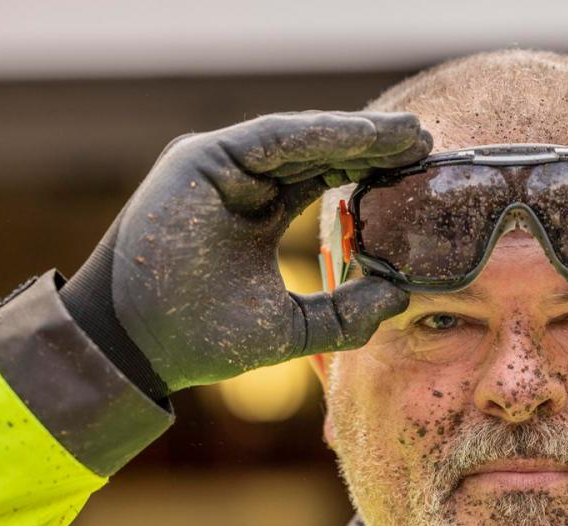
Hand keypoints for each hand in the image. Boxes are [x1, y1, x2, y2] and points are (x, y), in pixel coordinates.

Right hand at [60, 111, 431, 395]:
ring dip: (357, 135)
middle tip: (427, 141)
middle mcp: (242, 184)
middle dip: (374, 146)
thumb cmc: (205, 340)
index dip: (372, 171)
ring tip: (409, 135)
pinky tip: (366, 138)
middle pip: (319, 153)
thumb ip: (345, 313)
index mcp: (258, 214)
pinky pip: (272, 138)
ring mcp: (220, 168)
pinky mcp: (202, 159)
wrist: (141, 349)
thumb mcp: (294, 328)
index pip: (325, 180)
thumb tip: (400, 295)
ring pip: (301, 140)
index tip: (419, 170)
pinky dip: (321, 135)